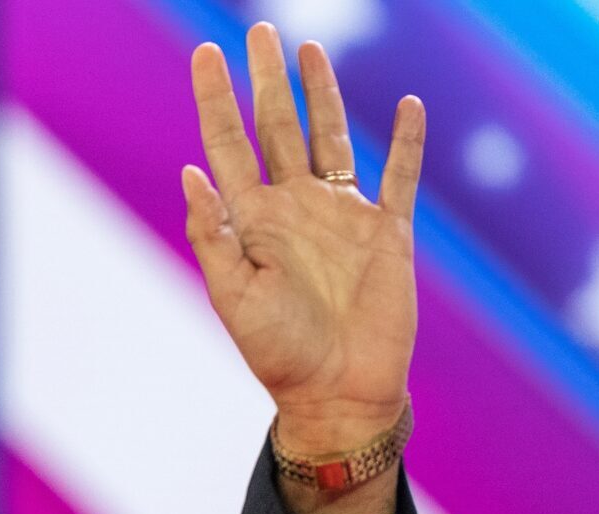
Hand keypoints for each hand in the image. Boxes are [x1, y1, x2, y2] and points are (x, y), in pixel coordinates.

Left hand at [185, 22, 423, 454]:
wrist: (338, 393)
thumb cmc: (280, 354)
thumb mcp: (234, 296)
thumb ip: (214, 234)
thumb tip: (189, 170)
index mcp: (254, 221)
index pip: (229, 144)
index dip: (217, 99)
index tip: (207, 54)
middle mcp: (296, 208)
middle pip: (279, 125)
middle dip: (268, 79)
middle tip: (259, 30)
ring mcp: (343, 215)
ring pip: (332, 136)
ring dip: (323, 94)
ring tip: (309, 52)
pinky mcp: (389, 232)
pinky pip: (400, 175)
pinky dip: (407, 141)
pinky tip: (409, 105)